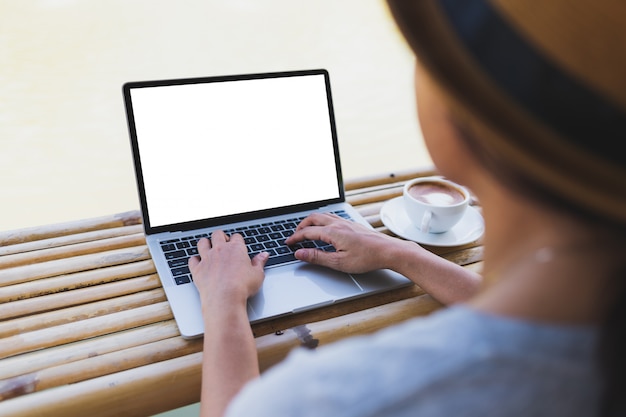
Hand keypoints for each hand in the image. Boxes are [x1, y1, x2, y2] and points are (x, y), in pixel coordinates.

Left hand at [188, 231, 268, 308]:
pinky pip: (192, 259)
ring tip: (209, 248)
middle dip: (221, 237)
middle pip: (217, 234)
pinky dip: (194, 260)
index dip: (237, 240)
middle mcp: (220, 250)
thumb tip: (263, 255)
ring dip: (205, 244)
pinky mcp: (197, 269)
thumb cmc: (242, 287)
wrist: (225, 298)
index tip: (238, 245)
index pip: (236, 237)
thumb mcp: (258, 274)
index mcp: (236, 249)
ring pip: (202, 242)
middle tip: (223, 243)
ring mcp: (207, 258)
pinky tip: (198, 262)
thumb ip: (259, 263)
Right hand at [284, 212, 400, 273]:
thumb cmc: (367, 257)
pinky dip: (322, 220)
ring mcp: (346, 222)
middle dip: (301, 226)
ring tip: (306, 229)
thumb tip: (300, 253)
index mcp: (333, 232)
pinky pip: (332, 216)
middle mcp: (338, 224)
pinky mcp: (353, 224)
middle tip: (295, 235)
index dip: (295, 238)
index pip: (307, 232)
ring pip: (323, 215)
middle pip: (313, 219)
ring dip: (312, 221)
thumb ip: (317, 257)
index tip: (288, 243)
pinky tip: (326, 227)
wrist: (388, 251)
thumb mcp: (338, 262)